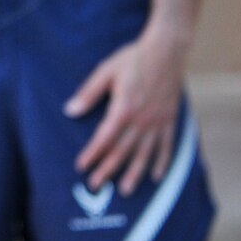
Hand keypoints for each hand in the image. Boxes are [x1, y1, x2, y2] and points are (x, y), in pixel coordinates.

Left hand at [64, 28, 187, 194]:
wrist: (166, 50)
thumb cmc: (132, 59)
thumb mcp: (106, 71)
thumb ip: (89, 93)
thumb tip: (70, 111)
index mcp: (123, 108)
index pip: (104, 138)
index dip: (92, 154)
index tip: (81, 167)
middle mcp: (141, 120)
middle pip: (122, 150)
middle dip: (107, 169)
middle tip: (95, 185)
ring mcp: (158, 122)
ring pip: (144, 154)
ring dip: (134, 173)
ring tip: (124, 190)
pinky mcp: (170, 120)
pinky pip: (167, 147)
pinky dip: (162, 163)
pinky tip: (156, 176)